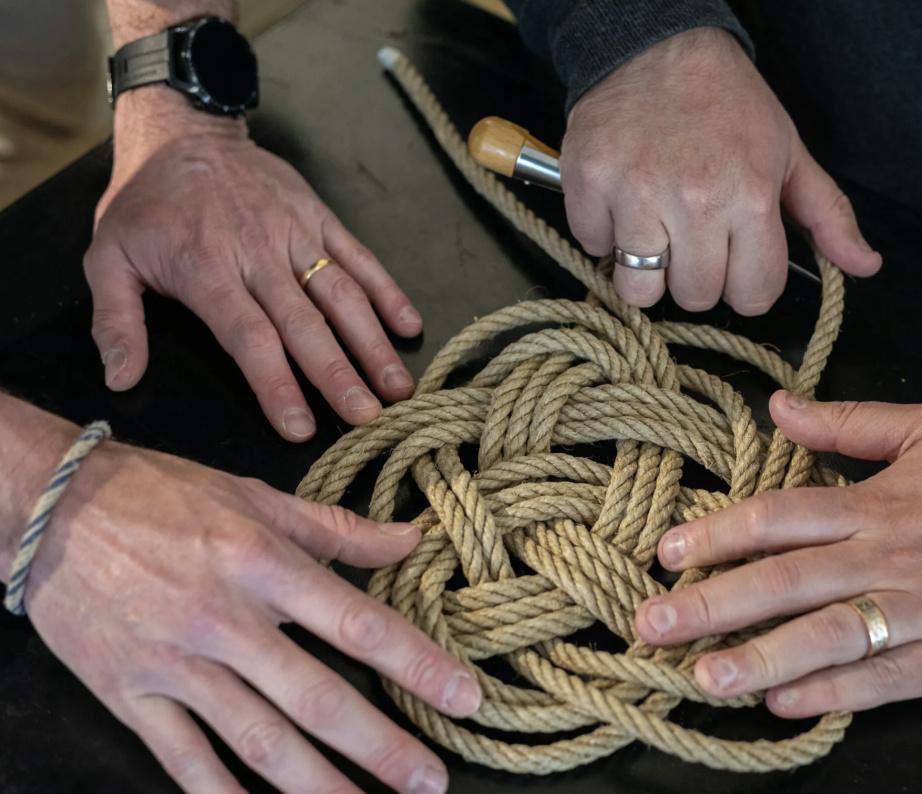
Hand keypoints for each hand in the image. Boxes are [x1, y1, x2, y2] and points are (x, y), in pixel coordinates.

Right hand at [23, 438, 476, 793]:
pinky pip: (183, 757)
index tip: (463, 696)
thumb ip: (338, 529)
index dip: (416, 664)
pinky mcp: (131, 693)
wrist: (52, 506)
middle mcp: (226, 618)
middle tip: (430, 781)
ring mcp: (177, 662)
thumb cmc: (163, 495)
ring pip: (256, 739)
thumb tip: (410, 540)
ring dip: (315, 784)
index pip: (357, 622)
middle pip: (315, 695)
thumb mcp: (257, 496)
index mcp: (264, 563)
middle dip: (378, 745)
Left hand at [85, 87, 421, 440]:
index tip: (301, 427)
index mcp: (207, 270)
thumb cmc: (146, 204)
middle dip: (339, 375)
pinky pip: (360, 257)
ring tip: (398, 387)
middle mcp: (259, 255)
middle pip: (306, 325)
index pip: (250, 338)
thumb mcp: (106, 258)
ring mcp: (297, 234)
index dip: (277, 383)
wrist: (184, 132)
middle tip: (368, 418)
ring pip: (342, 295)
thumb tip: (120, 379)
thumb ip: (115, 322)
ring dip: (373, 343)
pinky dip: (387, 290)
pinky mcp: (320, 217)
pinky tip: (410, 325)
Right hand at [561, 26, 880, 314]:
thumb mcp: (790, 154)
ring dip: (646, 268)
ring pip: (639, 291)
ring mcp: (635, 193)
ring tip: (654, 229)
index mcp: (751, 197)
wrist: (659, 46)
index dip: (745, 282)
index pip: (752, 296)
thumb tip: (865, 266)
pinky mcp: (589, 182)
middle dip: (696, 275)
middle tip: (692, 236)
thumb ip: (828, 216)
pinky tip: (622, 202)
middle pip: (695, 298)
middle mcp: (694, 201)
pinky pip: (594, 248)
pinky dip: (604, 233)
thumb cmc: (728, 103)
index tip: (734, 258)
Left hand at [634, 393, 921, 716]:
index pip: (781, 517)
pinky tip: (783, 704)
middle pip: (788, 581)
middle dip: (715, 604)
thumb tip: (778, 404)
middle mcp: (886, 557)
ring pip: (829, 636)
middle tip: (653, 624)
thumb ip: (848, 421)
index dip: (720, 533)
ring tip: (704, 676)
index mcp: (875, 502)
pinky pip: (883, 681)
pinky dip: (834, 693)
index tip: (669, 552)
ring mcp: (917, 611)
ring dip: (762, 658)